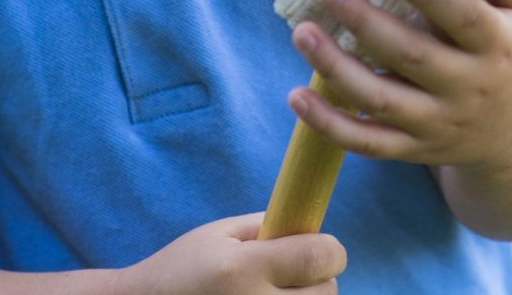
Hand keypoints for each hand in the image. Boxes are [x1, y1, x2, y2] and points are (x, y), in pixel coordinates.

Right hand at [123, 213, 344, 293]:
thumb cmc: (181, 270)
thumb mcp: (217, 234)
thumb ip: (267, 226)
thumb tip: (311, 224)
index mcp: (244, 269)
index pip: (320, 256)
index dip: (329, 249)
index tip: (319, 248)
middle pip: (328, 293)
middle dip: (318, 279)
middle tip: (292, 275)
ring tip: (273, 294)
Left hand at [287, 0, 511, 174]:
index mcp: (498, 47)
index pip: (465, 21)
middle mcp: (468, 89)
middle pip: (413, 59)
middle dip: (368, 25)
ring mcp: (437, 124)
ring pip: (381, 101)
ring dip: (337, 69)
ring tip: (302, 32)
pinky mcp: (413, 149)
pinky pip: (367, 142)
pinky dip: (329, 125)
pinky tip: (296, 95)